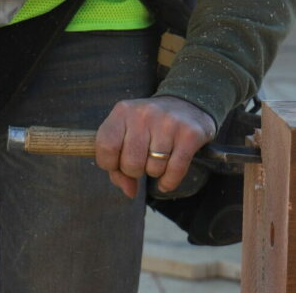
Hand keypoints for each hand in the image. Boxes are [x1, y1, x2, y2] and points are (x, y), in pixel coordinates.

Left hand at [95, 96, 216, 197]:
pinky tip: (167, 178)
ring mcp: (168, 122)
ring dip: (155, 172)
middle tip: (142, 161)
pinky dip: (169, 182)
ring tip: (158, 159)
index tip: (118, 163)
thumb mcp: (127, 134)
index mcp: (123, 111)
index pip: (106, 147)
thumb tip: (129, 191)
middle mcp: (144, 114)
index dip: (110, 164)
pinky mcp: (189, 134)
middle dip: (135, 171)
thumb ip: (118, 165)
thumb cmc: (149, 126)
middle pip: (130, 163)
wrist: (186, 104)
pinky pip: (175, 172)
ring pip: (153, 169)